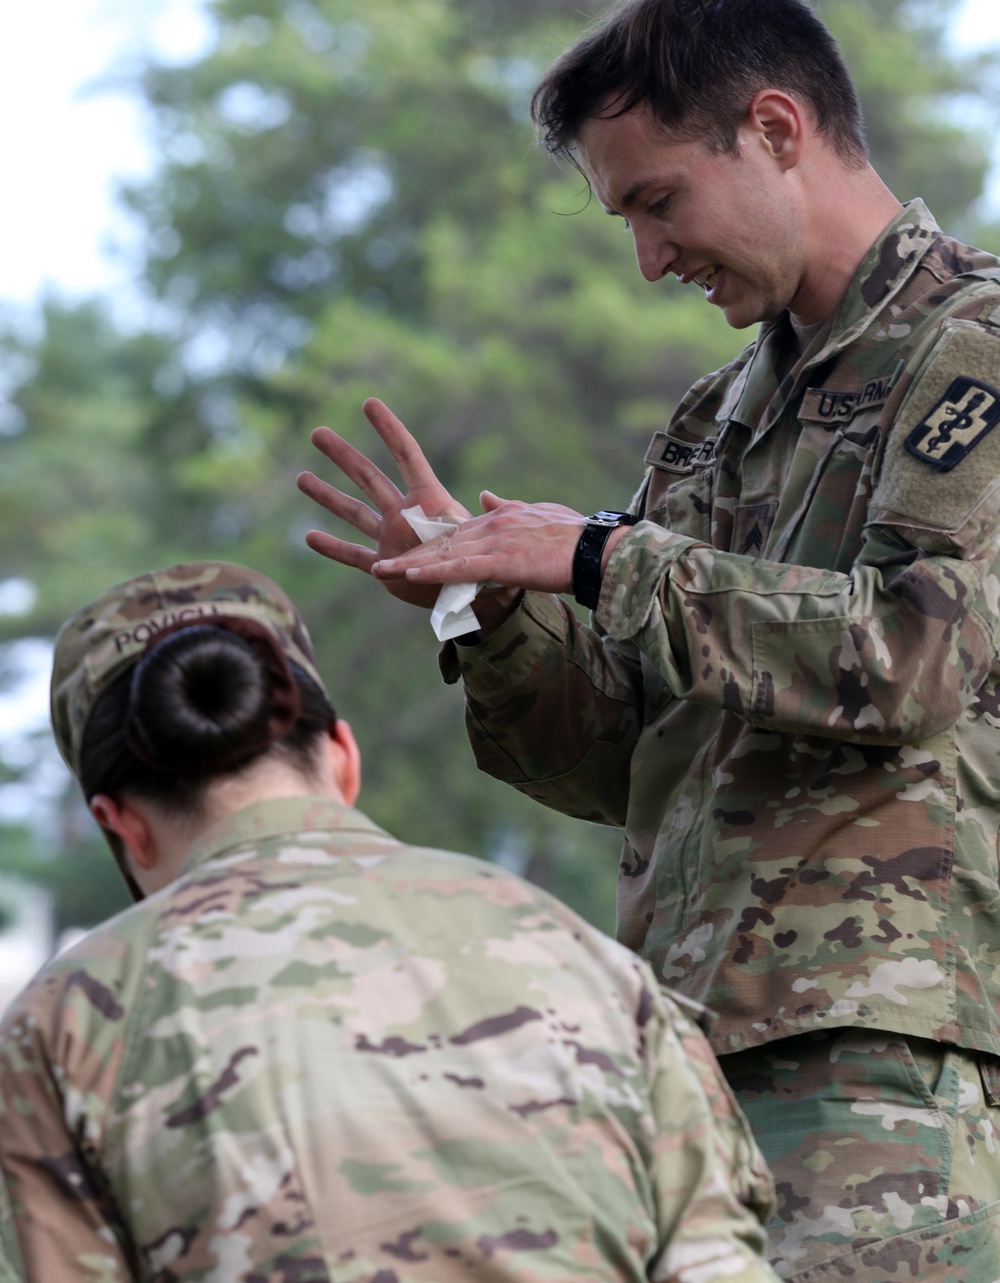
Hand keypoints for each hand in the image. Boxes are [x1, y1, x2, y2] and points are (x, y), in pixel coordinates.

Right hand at [297, 398, 472, 609]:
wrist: (478, 594)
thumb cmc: (488, 561)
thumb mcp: (486, 533)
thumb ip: (480, 516)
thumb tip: (485, 497)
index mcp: (431, 501)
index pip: (407, 456)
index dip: (389, 430)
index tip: (370, 403)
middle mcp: (406, 514)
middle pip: (369, 477)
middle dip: (343, 456)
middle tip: (317, 433)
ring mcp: (392, 539)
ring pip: (354, 513)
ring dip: (327, 495)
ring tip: (301, 477)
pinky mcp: (385, 568)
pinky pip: (354, 556)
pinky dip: (333, 548)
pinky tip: (309, 536)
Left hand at [372, 491, 587, 594]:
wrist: (597, 550)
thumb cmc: (575, 536)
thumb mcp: (537, 514)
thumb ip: (507, 506)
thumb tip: (484, 495)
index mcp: (500, 517)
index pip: (458, 532)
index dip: (429, 544)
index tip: (405, 552)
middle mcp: (492, 525)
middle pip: (443, 542)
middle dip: (410, 552)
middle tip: (380, 563)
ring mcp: (496, 542)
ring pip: (444, 554)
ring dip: (410, 563)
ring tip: (380, 571)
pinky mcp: (503, 561)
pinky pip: (461, 567)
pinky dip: (434, 570)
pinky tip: (411, 574)